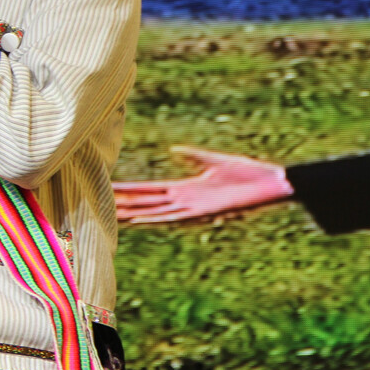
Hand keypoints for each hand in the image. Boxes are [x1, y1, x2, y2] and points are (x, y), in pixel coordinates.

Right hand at [113, 147, 293, 223]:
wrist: (269, 183)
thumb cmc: (247, 173)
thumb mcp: (213, 160)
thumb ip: (192, 155)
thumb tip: (173, 149)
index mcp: (186, 188)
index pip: (150, 189)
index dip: (131, 190)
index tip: (110, 188)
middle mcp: (185, 200)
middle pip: (148, 202)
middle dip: (125, 203)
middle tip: (99, 203)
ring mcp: (193, 208)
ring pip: (156, 211)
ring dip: (135, 213)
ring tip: (113, 214)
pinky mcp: (204, 212)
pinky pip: (175, 216)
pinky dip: (157, 218)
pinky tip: (142, 220)